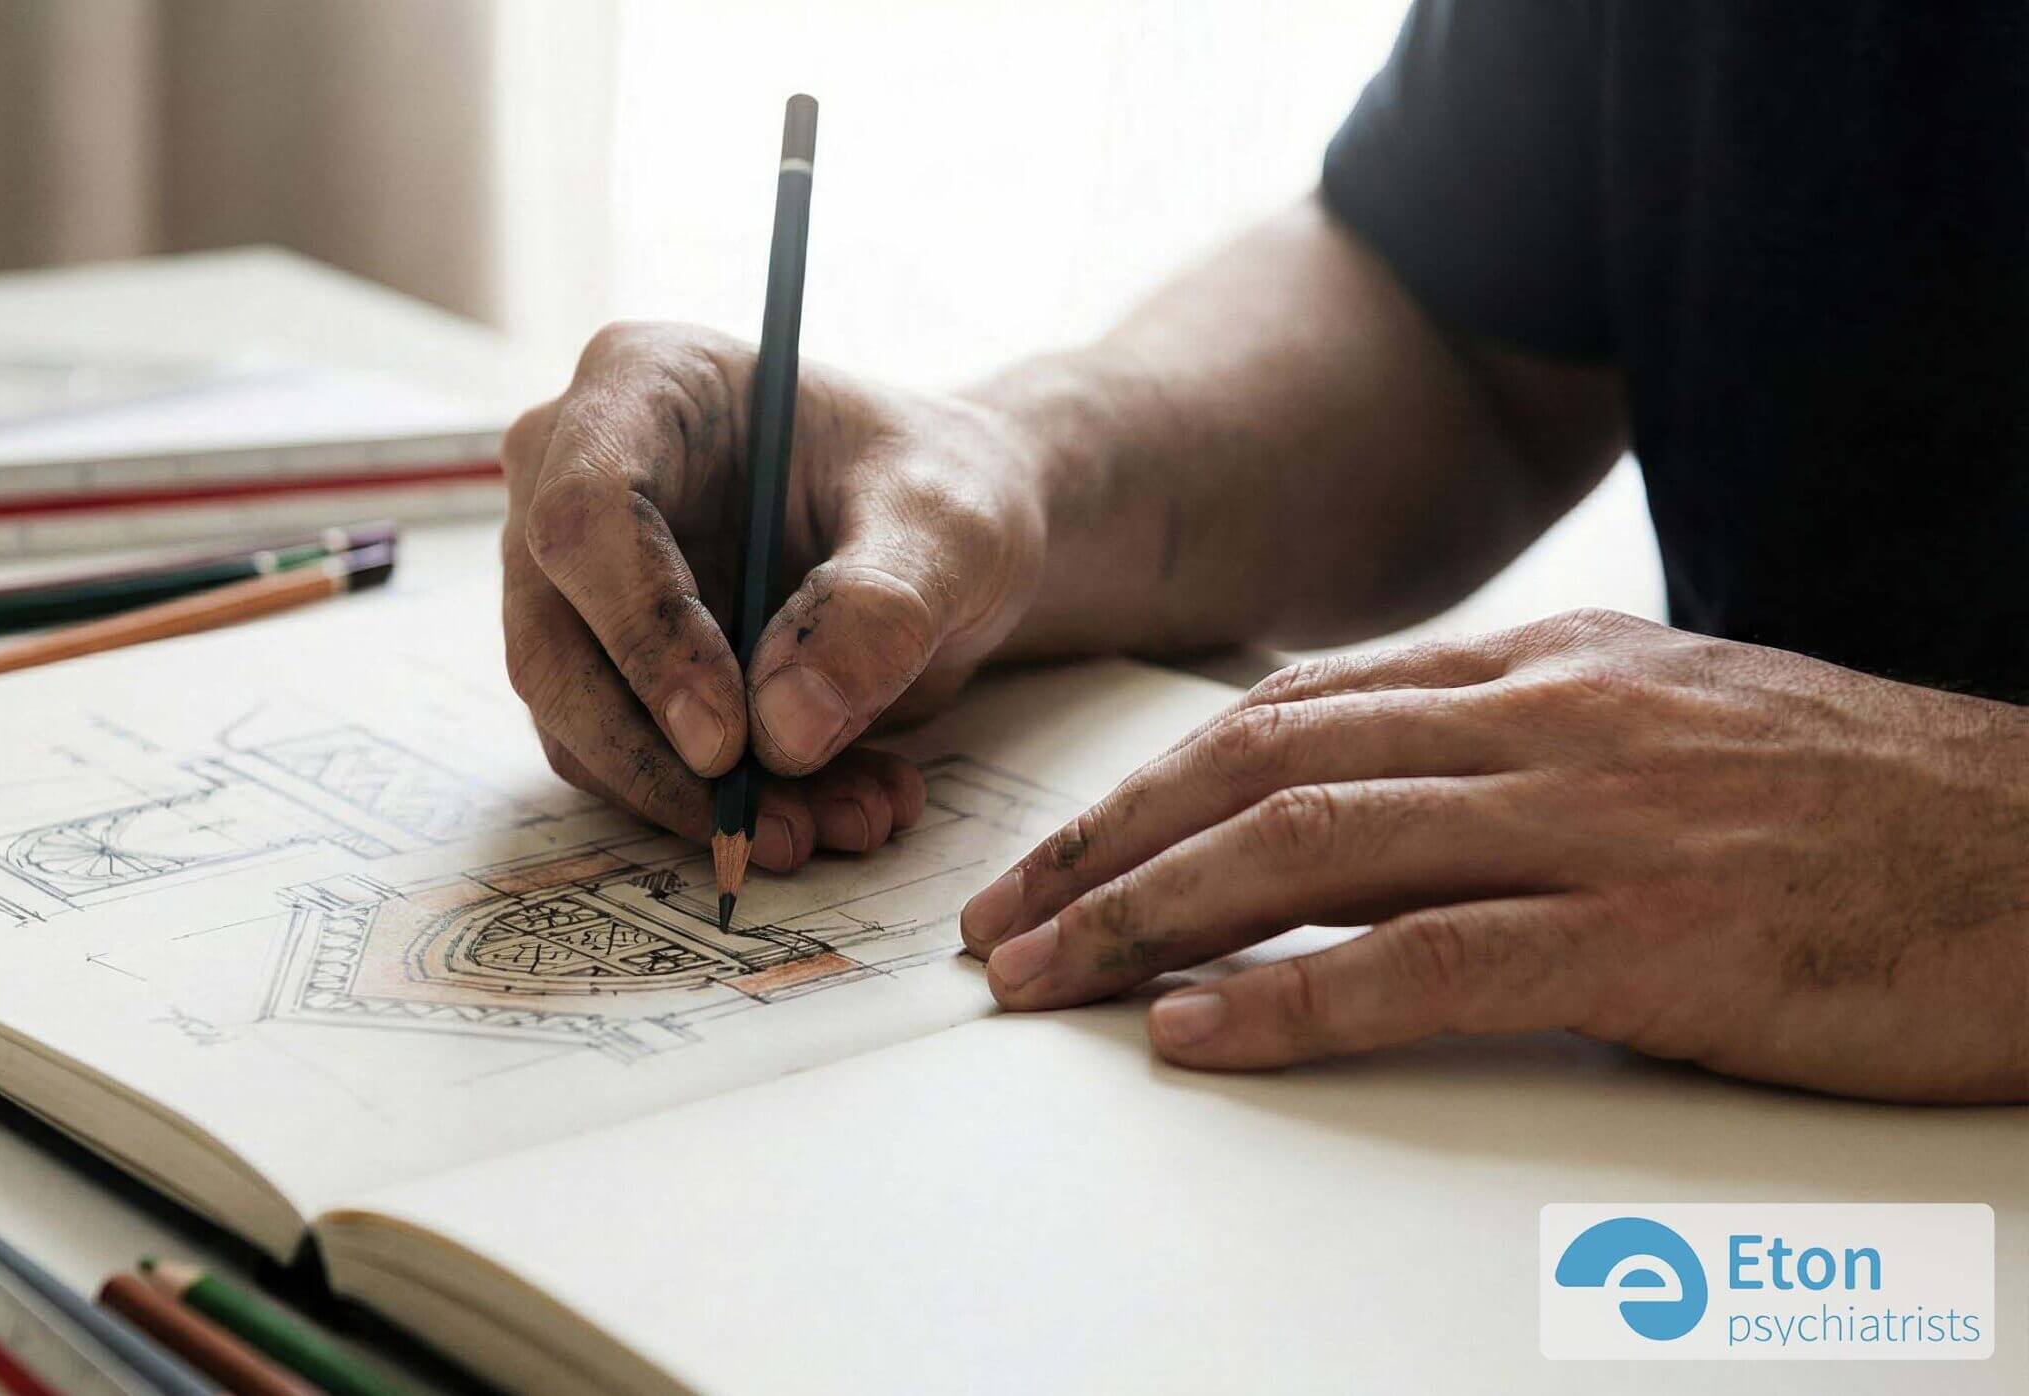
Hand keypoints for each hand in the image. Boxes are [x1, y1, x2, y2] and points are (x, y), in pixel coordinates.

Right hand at [501, 322, 1047, 868]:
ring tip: (847, 819)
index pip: (586, 514)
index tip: (728, 740)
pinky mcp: (601, 663)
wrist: (947, 536)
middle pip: (554, 639)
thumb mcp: (949, 526)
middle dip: (661, 758)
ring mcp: (574, 576)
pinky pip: (625, 760)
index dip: (644, 634)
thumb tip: (785, 730)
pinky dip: (720, 807)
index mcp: (643, 383)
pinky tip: (833, 808)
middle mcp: (574, 472)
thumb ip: (879, 608)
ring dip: (702, 800)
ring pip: (580, 721)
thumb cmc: (941, 487)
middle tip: (778, 830)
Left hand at [959, 609, 2028, 1102]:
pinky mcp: (1651, 938)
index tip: (1060, 847)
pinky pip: (1420, 962)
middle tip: (1002, 924)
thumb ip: (1519, 748)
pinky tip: (1194, 1035)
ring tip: (1046, 979)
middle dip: (1104, 847)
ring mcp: (1595, 822)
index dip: (1148, 781)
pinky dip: (1286, 998)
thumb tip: (1369, 789)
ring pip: (1308, 847)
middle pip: (1258, 766)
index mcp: (1545, 669)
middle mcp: (1547, 722)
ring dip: (1148, 917)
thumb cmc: (1870, 812)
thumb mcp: (1673, 732)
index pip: (1287, 708)